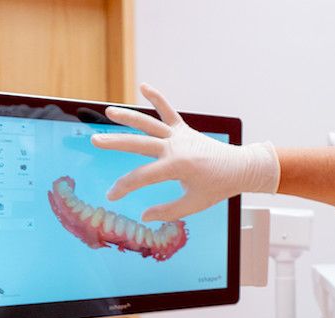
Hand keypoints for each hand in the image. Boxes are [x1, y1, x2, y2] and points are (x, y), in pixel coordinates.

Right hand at [91, 83, 279, 221]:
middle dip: (116, 143)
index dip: (124, 187)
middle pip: (140, 144)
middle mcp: (176, 147)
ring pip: (150, 124)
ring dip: (129, 117)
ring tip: (109, 112)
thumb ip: (168, 211)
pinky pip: (169, 112)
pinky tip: (144, 86)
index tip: (111, 196)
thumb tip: (144, 215)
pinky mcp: (184, 129)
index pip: (142, 177)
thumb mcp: (194, 204)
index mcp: (178, 167)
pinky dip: (158, 99)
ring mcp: (180, 136)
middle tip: (95, 141)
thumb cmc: (218, 187)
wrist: (240, 168)